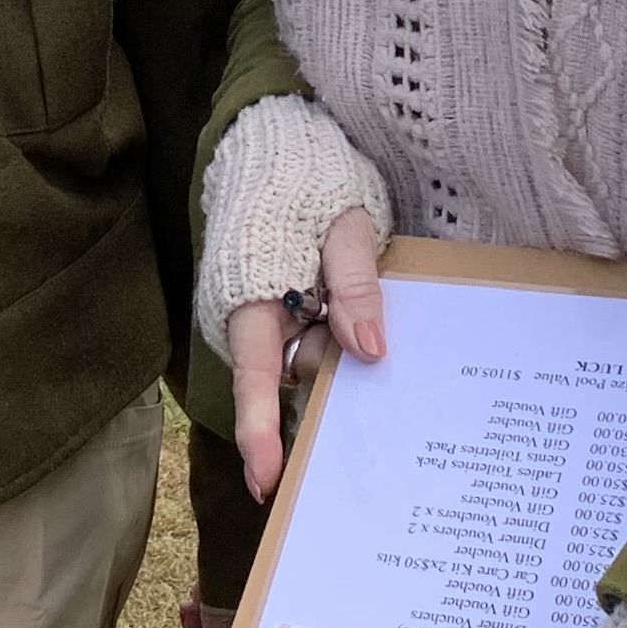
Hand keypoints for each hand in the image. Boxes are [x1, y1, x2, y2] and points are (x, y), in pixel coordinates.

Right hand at [219, 203, 384, 500]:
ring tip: (371, 319)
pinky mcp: (288, 316)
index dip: (260, 431)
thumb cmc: (309, 181)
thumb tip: (370, 353)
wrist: (279, 147)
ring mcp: (271, 321)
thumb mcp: (344, 224)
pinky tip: (368, 329)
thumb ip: (355, 285)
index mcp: (253, 301)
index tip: (268, 481)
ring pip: (313, 362)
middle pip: (297, 377)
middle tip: (372, 341)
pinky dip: (343, 341)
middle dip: (336, 375)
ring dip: (343, 351)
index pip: (255, 379)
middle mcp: (253, 321)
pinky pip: (318, 343)